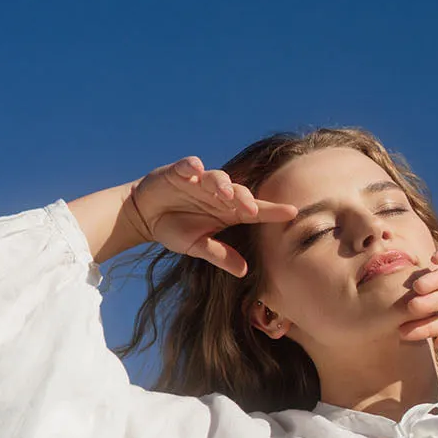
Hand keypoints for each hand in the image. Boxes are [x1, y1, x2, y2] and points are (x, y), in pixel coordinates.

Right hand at [129, 156, 298, 276]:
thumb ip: (219, 255)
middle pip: (238, 192)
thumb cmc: (176, 229)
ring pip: (217, 177)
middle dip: (246, 199)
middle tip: (251, 210)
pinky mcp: (179, 172)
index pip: (254, 210)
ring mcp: (199, 181)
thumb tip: (244, 272)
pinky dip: (192, 166)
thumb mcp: (196, 246)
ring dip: (223, 184)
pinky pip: (188, 165)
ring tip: (226, 193)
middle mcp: (218, 194)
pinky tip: (195, 169)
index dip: (273, 210)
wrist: (144, 215)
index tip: (293, 212)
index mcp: (227, 212)